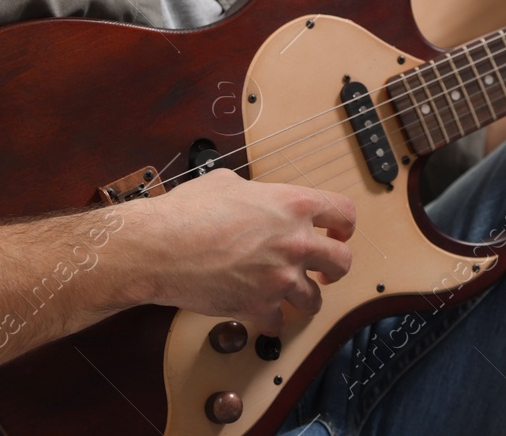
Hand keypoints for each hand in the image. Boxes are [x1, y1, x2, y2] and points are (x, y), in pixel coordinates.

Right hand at [136, 168, 354, 334]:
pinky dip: (271, 321)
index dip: (344, 225)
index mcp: (293, 205)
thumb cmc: (187, 211)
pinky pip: (279, 323)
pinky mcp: (260, 307)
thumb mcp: (228, 183)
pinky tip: (261, 313)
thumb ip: (255, 194)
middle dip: (335, 268)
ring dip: (303, 298)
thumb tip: (254, 201)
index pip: (344, 213)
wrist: (161, 247)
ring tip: (290, 295)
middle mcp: (295, 242)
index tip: (339, 233)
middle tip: (324, 271)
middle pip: (342, 262)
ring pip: (315, 300)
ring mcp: (281, 278)